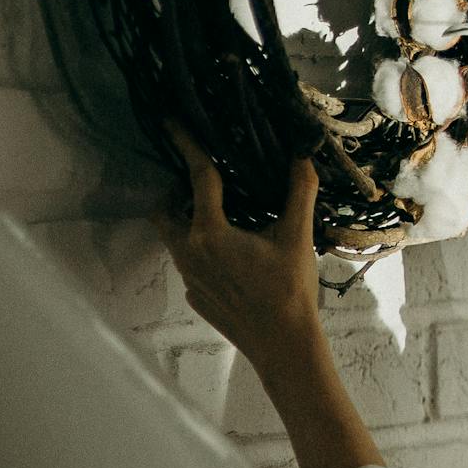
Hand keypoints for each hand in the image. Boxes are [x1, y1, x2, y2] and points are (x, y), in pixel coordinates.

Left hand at [153, 125, 323, 378]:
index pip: (197, 178)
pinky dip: (201, 250)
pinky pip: (189, 264)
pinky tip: (230, 255)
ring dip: (187, 221)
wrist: (283, 345)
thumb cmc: (290, 290)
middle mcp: (190, 252)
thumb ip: (299, 192)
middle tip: (200, 181)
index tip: (170, 122)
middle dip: (175, 191)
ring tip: (217, 214)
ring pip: (174, 238)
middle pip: (165, 210)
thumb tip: (302, 155)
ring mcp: (189, 277)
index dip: (186, 146)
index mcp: (210, 232)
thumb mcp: (298, 237)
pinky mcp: (195, 296)